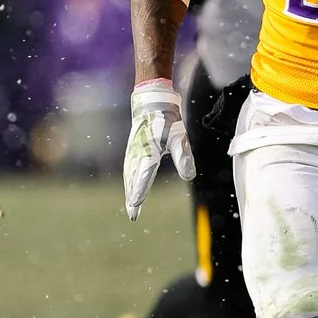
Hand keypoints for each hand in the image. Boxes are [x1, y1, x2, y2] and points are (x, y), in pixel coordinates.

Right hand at [122, 78, 193, 219]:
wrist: (152, 103)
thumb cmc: (166, 120)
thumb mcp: (179, 138)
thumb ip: (183, 157)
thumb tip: (189, 176)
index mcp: (148, 152)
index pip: (143, 176)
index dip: (139, 192)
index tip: (137, 205)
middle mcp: (137, 153)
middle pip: (133, 180)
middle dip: (133, 197)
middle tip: (133, 214)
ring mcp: (133, 151)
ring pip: (129, 175)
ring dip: (130, 191)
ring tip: (131, 205)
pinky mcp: (133, 149)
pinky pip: (129, 169)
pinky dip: (129, 180)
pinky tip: (130, 186)